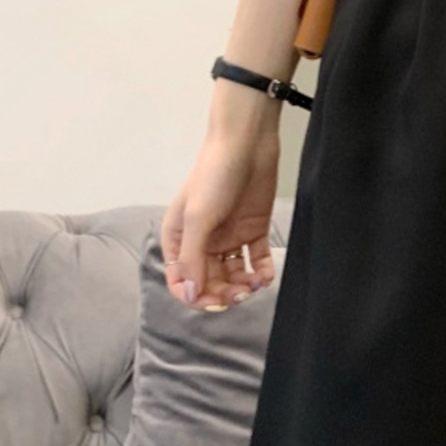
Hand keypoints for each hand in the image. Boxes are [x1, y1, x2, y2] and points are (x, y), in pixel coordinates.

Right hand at [160, 130, 280, 309]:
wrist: (246, 143)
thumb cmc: (214, 174)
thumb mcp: (198, 218)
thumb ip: (193, 258)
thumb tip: (191, 294)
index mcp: (180, 238)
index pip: (182, 280)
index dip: (196, 296)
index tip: (215, 302)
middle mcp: (203, 241)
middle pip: (209, 281)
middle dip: (224, 293)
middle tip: (240, 293)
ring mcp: (228, 236)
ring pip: (233, 274)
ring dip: (243, 285)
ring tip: (254, 284)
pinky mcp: (253, 229)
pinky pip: (256, 259)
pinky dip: (261, 272)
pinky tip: (265, 276)